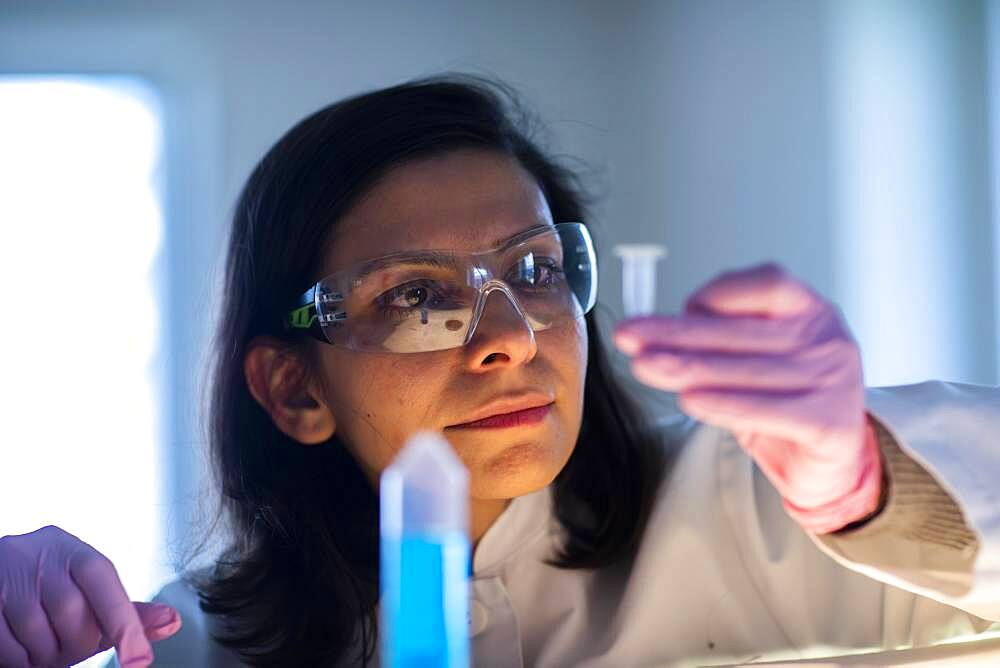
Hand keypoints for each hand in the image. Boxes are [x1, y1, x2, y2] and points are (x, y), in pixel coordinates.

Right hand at [0, 525, 180, 666]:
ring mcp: (7, 573)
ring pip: (37, 633)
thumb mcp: (91, 598)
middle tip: (68, 647)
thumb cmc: (52, 594)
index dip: (125, 624)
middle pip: (73, 615)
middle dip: (75, 643)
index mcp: (75, 552)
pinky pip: (7, 647)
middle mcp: (40, 553)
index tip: (139, 660)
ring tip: (43, 647)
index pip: (106, 584)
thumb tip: (172, 621)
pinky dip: (18, 659)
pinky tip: (21, 650)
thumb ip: (128, 614)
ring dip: (44, 654)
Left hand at [614, 263, 881, 533]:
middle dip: (678, 334)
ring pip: (748, 371)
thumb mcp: (753, 358)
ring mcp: (834, 381)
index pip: (767, 283)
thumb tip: (656, 331)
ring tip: (647, 367)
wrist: (829, 463)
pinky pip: (768, 411)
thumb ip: (718, 339)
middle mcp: (827, 339)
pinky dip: (724, 405)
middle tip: (632, 337)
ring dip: (689, 368)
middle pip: (742, 332)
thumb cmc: (784, 401)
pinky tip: (691, 400)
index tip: (678, 309)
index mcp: (809, 311)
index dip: (718, 293)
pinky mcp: (830, 424)